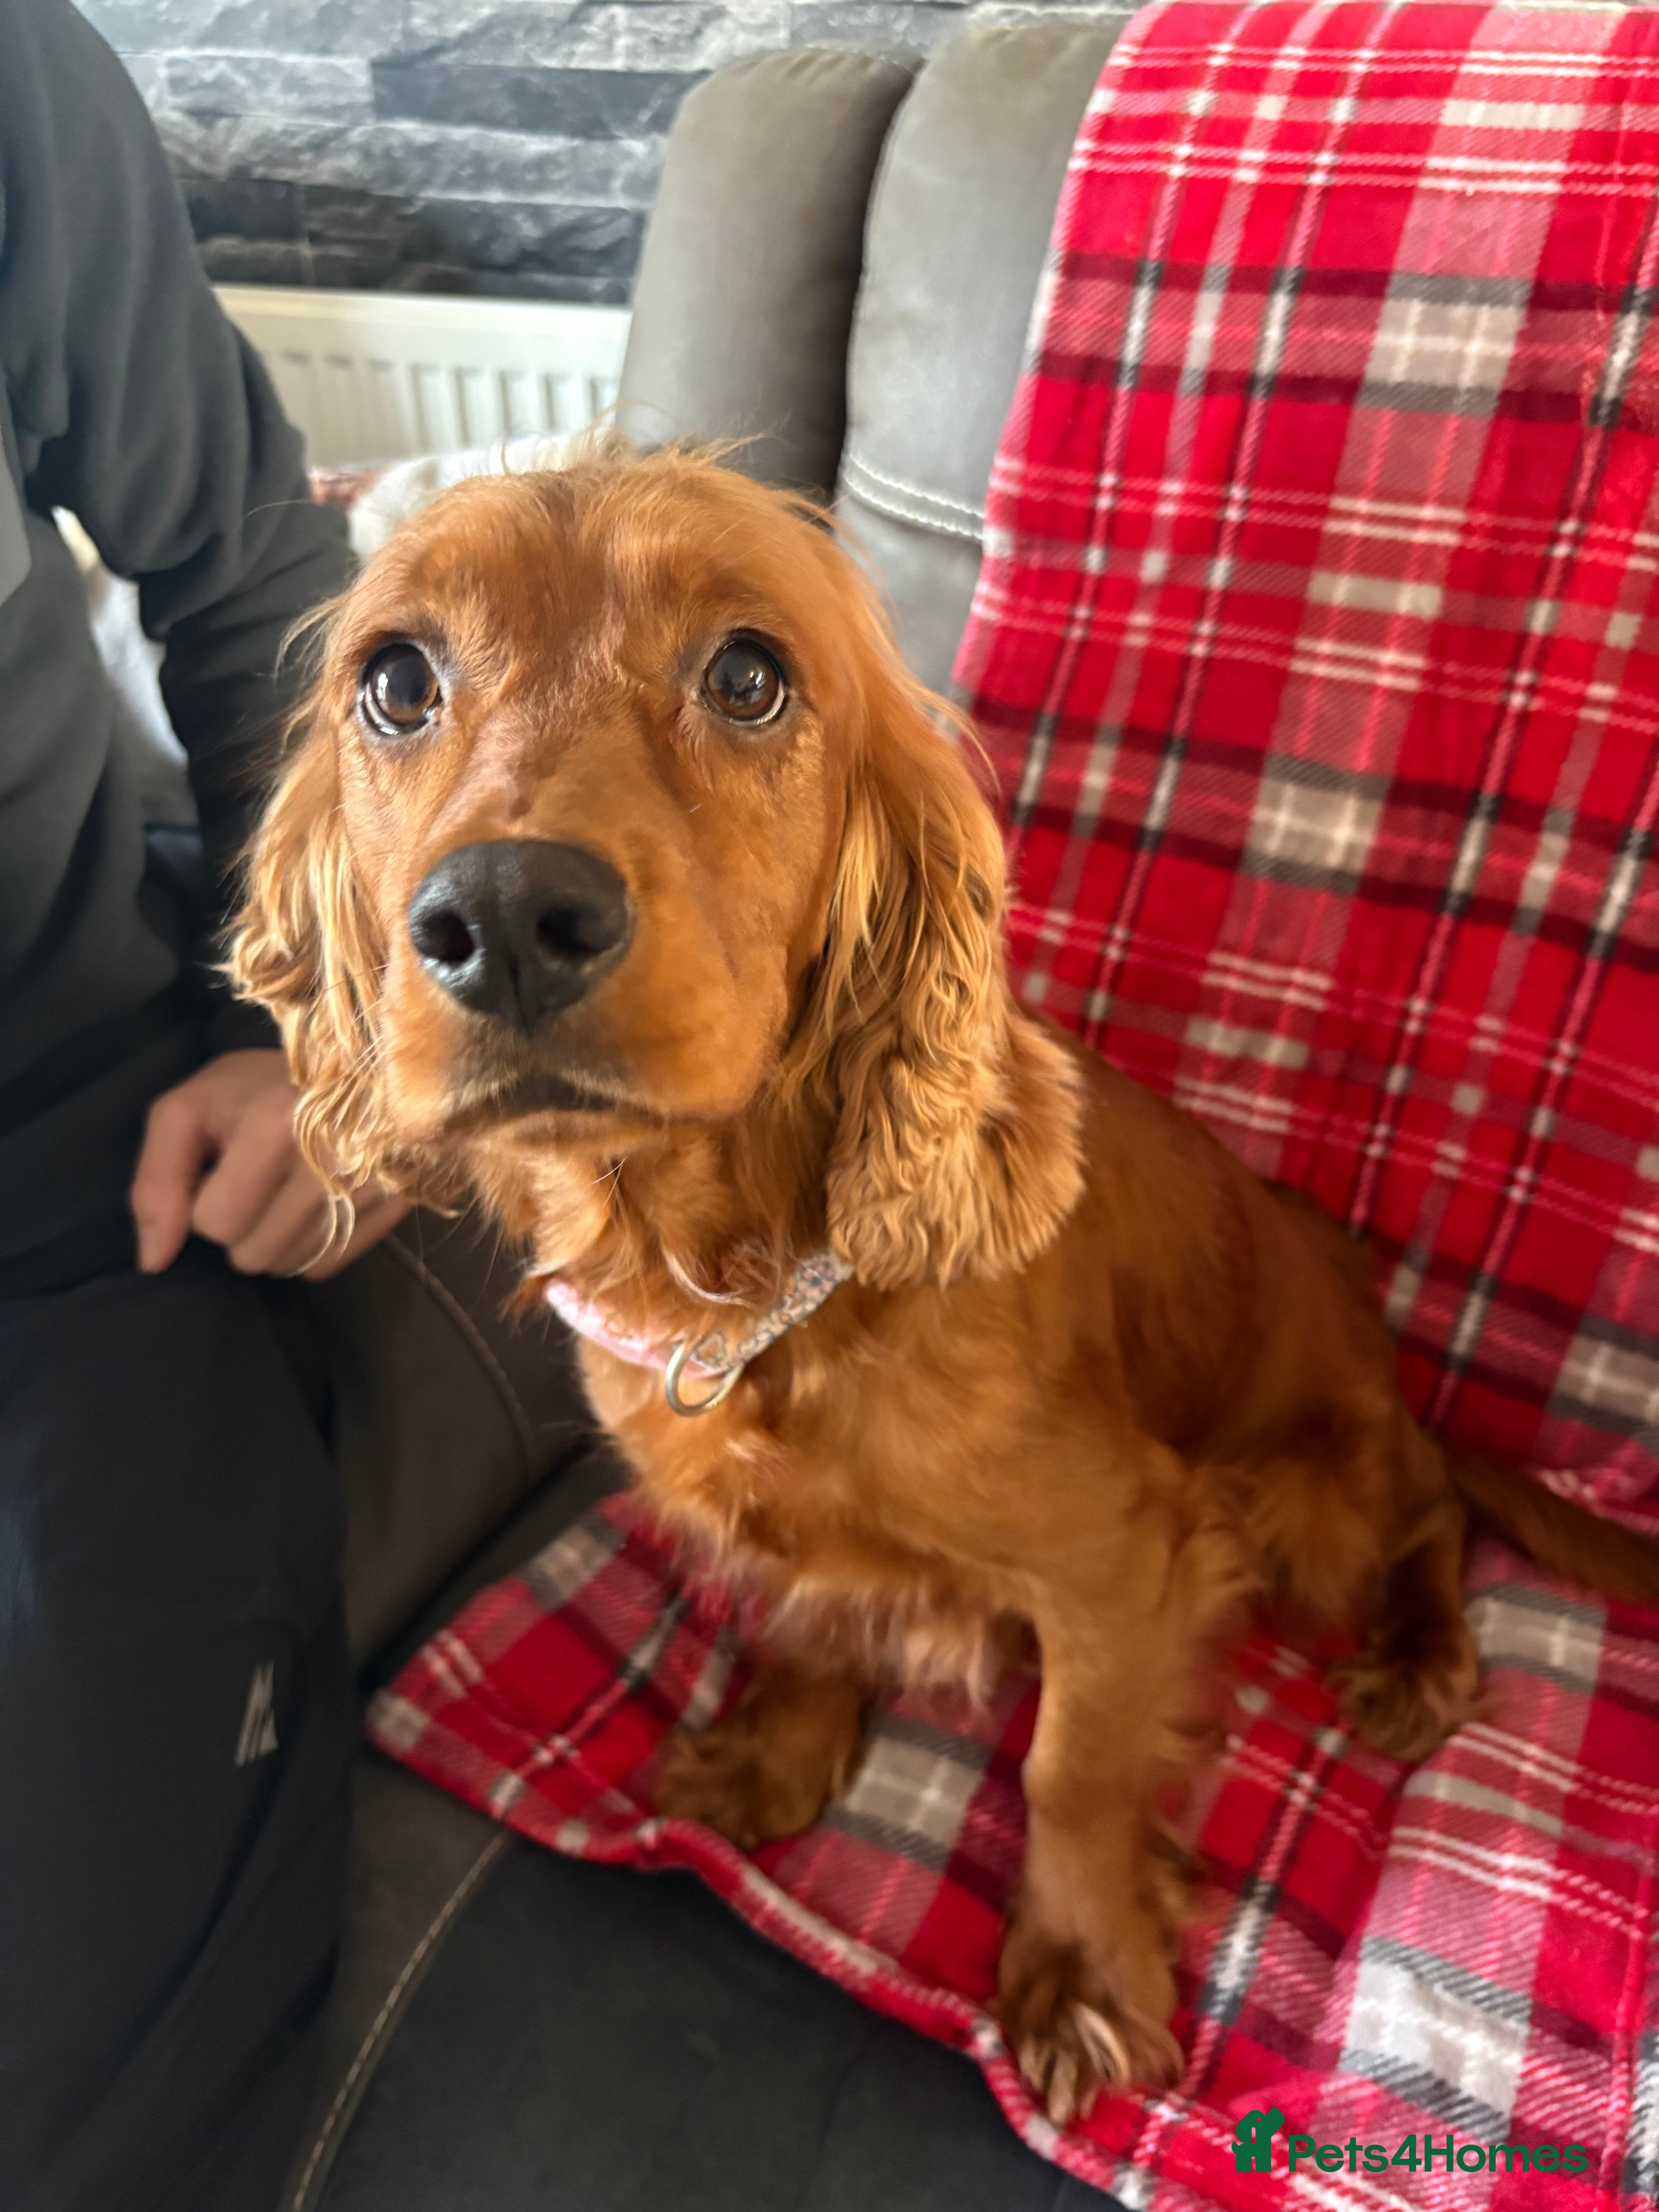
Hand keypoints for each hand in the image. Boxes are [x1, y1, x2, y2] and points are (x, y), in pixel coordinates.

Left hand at [130, 1049, 408, 1278]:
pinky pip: (328, 1265)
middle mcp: (335, 1157)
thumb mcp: (187, 1110)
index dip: (204, 1200)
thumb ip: (157, 1179)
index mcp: (279, 1121)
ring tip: (282, 1191)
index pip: (215, 1221)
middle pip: (253, 1254)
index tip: (221, 1167)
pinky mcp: (397, 1205)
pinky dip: (312, 1245)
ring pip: (291, 1265)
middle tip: (253, 1182)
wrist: (341, 1063)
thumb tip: (154, 1260)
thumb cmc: (256, 1086)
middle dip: (240, 1226)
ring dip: (274, 1239)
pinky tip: (313, 1204)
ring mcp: (374, 1185)